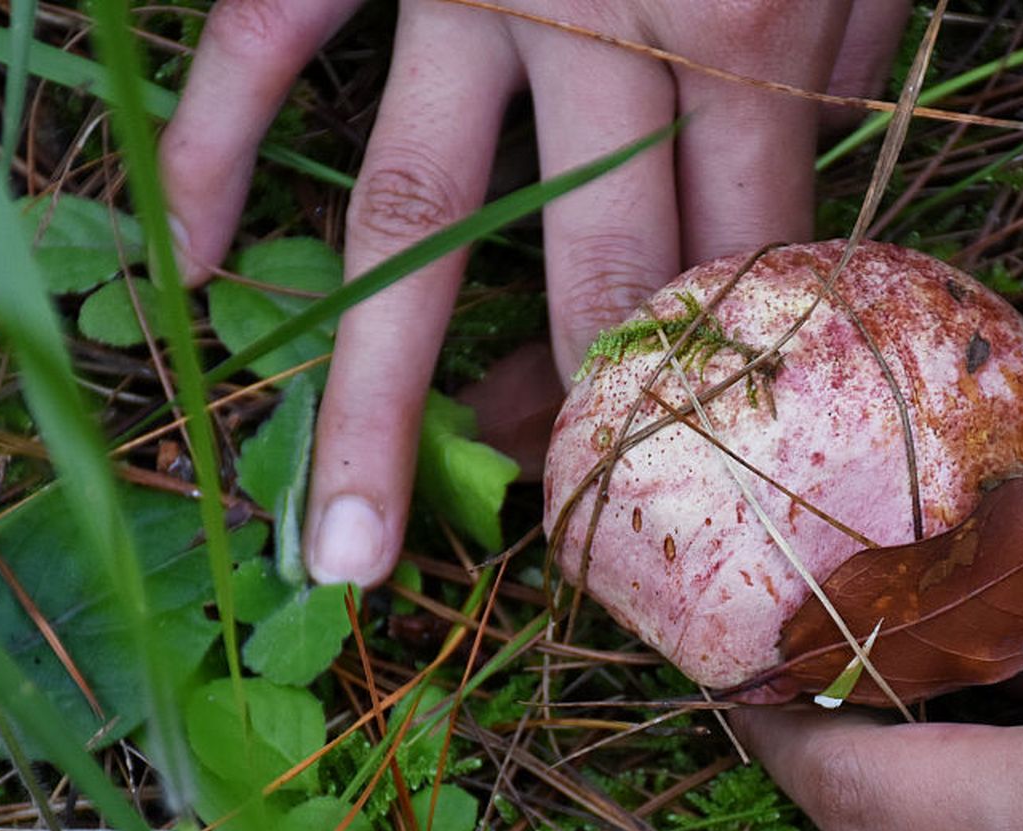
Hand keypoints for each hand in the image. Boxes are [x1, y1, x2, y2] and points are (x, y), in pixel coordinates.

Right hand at [160, 0, 908, 585]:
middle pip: (581, 284)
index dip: (715, 396)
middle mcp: (601, 28)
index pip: (734, 272)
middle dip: (564, 441)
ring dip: (367, 398)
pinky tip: (188, 278)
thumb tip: (787, 208)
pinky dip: (208, 153)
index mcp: (749, 33)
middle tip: (530, 583)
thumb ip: (835, 56)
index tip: (689, 499)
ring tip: (335, 548)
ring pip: (406, 222)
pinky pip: (259, 48)